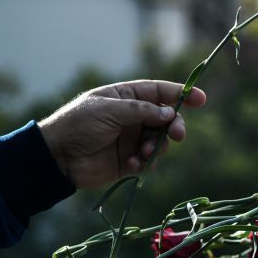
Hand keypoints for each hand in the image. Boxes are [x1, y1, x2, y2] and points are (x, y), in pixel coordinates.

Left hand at [39, 80, 206, 189]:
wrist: (57, 157)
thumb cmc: (78, 124)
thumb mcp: (109, 110)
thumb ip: (141, 110)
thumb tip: (169, 113)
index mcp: (126, 98)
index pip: (159, 92)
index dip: (181, 94)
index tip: (201, 99)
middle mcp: (132, 117)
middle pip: (166, 118)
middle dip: (174, 126)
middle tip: (177, 135)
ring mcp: (132, 139)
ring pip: (160, 141)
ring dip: (157, 146)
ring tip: (143, 153)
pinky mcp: (130, 161)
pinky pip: (150, 160)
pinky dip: (147, 162)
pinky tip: (134, 164)